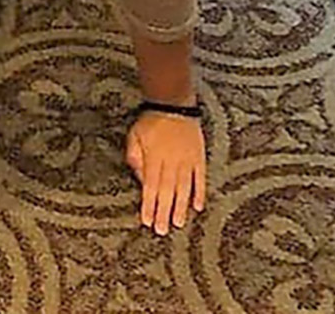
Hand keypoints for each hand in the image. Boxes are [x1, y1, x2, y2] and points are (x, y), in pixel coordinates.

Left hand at [125, 112, 205, 234]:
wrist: (174, 103)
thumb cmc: (151, 120)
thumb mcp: (135, 134)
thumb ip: (134, 156)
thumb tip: (139, 177)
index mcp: (154, 157)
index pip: (150, 186)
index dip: (149, 205)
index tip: (147, 221)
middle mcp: (171, 161)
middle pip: (167, 191)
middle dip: (163, 212)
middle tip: (162, 231)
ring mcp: (187, 160)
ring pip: (183, 189)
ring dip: (180, 207)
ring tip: (178, 224)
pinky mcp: (199, 157)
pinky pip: (200, 179)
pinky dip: (199, 193)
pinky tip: (198, 207)